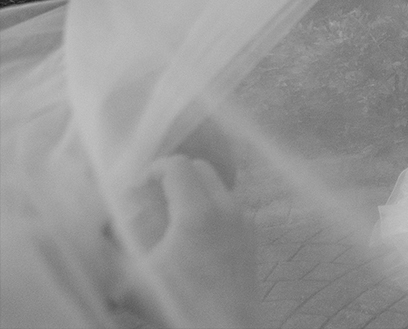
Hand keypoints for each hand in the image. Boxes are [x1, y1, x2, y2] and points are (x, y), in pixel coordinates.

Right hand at [115, 156, 257, 327]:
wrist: (224, 328)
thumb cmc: (177, 304)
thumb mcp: (130, 281)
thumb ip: (104, 252)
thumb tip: (87, 230)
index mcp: (198, 212)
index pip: (177, 165)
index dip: (152, 170)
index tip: (135, 190)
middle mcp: (226, 208)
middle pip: (200, 168)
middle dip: (173, 175)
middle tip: (149, 197)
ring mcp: (244, 220)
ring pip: (218, 186)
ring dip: (193, 191)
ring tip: (169, 217)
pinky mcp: (251, 236)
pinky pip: (229, 206)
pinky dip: (210, 207)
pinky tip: (191, 235)